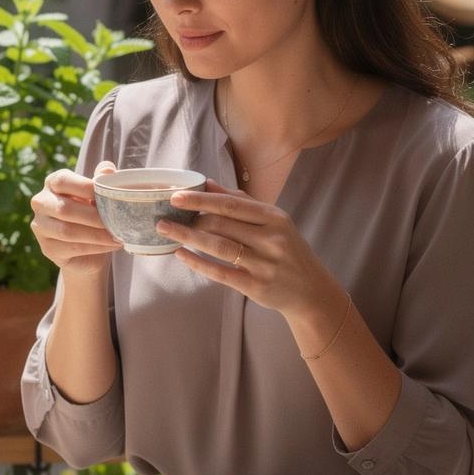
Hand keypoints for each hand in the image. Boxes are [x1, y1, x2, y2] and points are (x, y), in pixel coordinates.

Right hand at [29, 162, 121, 275]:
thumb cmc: (91, 212)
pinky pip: (72, 248)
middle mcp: (41, 203)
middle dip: (94, 217)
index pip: (63, 181)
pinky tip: (110, 245)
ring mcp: (41, 227)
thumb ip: (101, 180)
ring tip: (117, 236)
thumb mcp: (97, 194)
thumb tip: (108, 169)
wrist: (86, 246)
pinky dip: (95, 247)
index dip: (85, 187)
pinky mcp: (47, 248)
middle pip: (64, 209)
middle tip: (117, 222)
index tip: (108, 195)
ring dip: (96, 235)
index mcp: (52, 183)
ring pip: (67, 231)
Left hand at [156, 180, 338, 319]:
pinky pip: (220, 272)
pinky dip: (197, 263)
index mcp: (274, 217)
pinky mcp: (255, 286)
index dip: (201, 199)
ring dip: (187, 238)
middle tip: (163, 215)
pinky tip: (180, 255)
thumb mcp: (273, 222)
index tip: (176, 196)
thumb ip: (242, 202)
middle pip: (221, 224)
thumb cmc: (287, 251)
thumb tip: (209, 184)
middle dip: (189, 218)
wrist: (310, 290)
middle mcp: (270, 239)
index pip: (231, 204)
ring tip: (165, 231)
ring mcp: (263, 264)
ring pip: (218, 246)